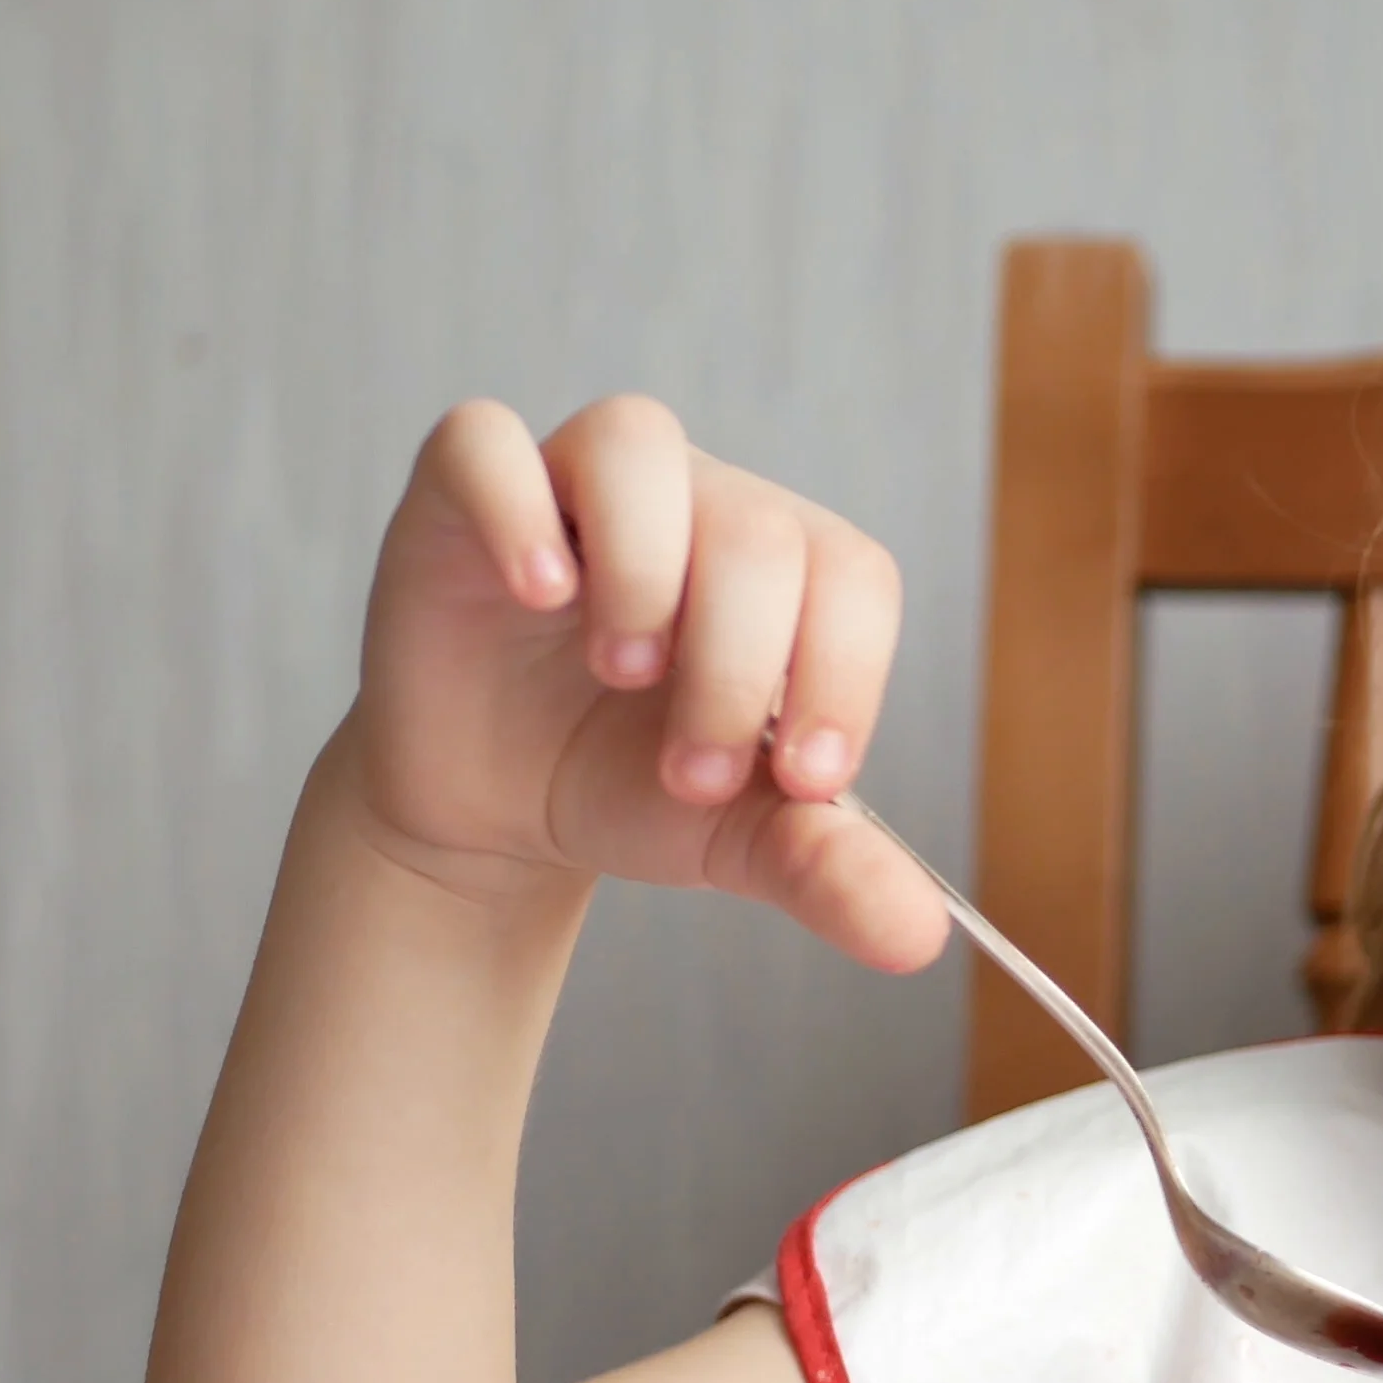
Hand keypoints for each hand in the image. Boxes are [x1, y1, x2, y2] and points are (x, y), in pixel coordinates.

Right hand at [339, 396, 946, 970]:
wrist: (495, 811)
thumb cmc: (631, 788)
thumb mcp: (738, 838)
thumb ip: (829, 871)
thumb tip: (920, 939)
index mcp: (787, 568)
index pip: (852, 573)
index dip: (844, 672)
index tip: (804, 779)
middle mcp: (695, 500)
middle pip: (755, 529)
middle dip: (735, 667)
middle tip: (691, 773)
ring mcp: (577, 482)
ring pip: (637, 446)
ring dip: (645, 573)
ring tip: (623, 673)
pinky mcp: (462, 488)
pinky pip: (486, 442)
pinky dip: (517, 510)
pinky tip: (538, 593)